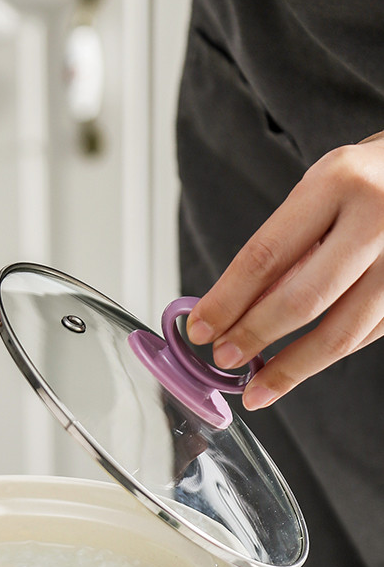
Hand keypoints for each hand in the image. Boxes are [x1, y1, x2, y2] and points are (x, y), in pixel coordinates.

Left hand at [186, 132, 383, 407]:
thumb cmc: (368, 178)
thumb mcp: (320, 191)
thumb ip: (284, 248)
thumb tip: (234, 311)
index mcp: (337, 183)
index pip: (266, 255)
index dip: (228, 300)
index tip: (201, 328)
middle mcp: (375, 218)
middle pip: (304, 299)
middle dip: (255, 336)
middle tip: (223, 359)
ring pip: (342, 332)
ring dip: (293, 368)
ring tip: (257, 388)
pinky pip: (367, 336)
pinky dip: (329, 355)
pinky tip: (301, 365)